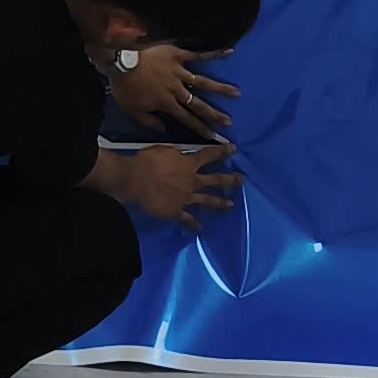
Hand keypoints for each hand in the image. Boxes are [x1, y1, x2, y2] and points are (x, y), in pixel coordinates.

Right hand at [108, 140, 238, 224]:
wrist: (135, 180)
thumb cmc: (147, 161)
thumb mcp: (164, 149)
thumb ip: (177, 154)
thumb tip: (183, 155)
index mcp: (188, 164)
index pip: (209, 155)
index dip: (222, 152)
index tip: (234, 149)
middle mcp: (192, 181)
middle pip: (215, 180)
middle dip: (230, 179)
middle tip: (242, 180)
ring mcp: (186, 198)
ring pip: (207, 200)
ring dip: (220, 203)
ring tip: (231, 205)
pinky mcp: (176, 211)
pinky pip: (187, 219)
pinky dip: (194, 224)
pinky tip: (200, 228)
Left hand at [114, 43, 233, 138]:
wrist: (120, 62)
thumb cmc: (125, 88)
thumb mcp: (133, 111)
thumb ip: (150, 123)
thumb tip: (165, 130)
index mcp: (167, 104)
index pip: (187, 119)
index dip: (201, 128)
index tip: (214, 136)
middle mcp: (177, 90)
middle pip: (199, 104)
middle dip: (214, 114)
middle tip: (228, 121)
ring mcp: (179, 72)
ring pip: (203, 82)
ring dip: (220, 88)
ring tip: (236, 93)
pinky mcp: (178, 55)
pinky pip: (199, 55)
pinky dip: (214, 54)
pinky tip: (229, 52)